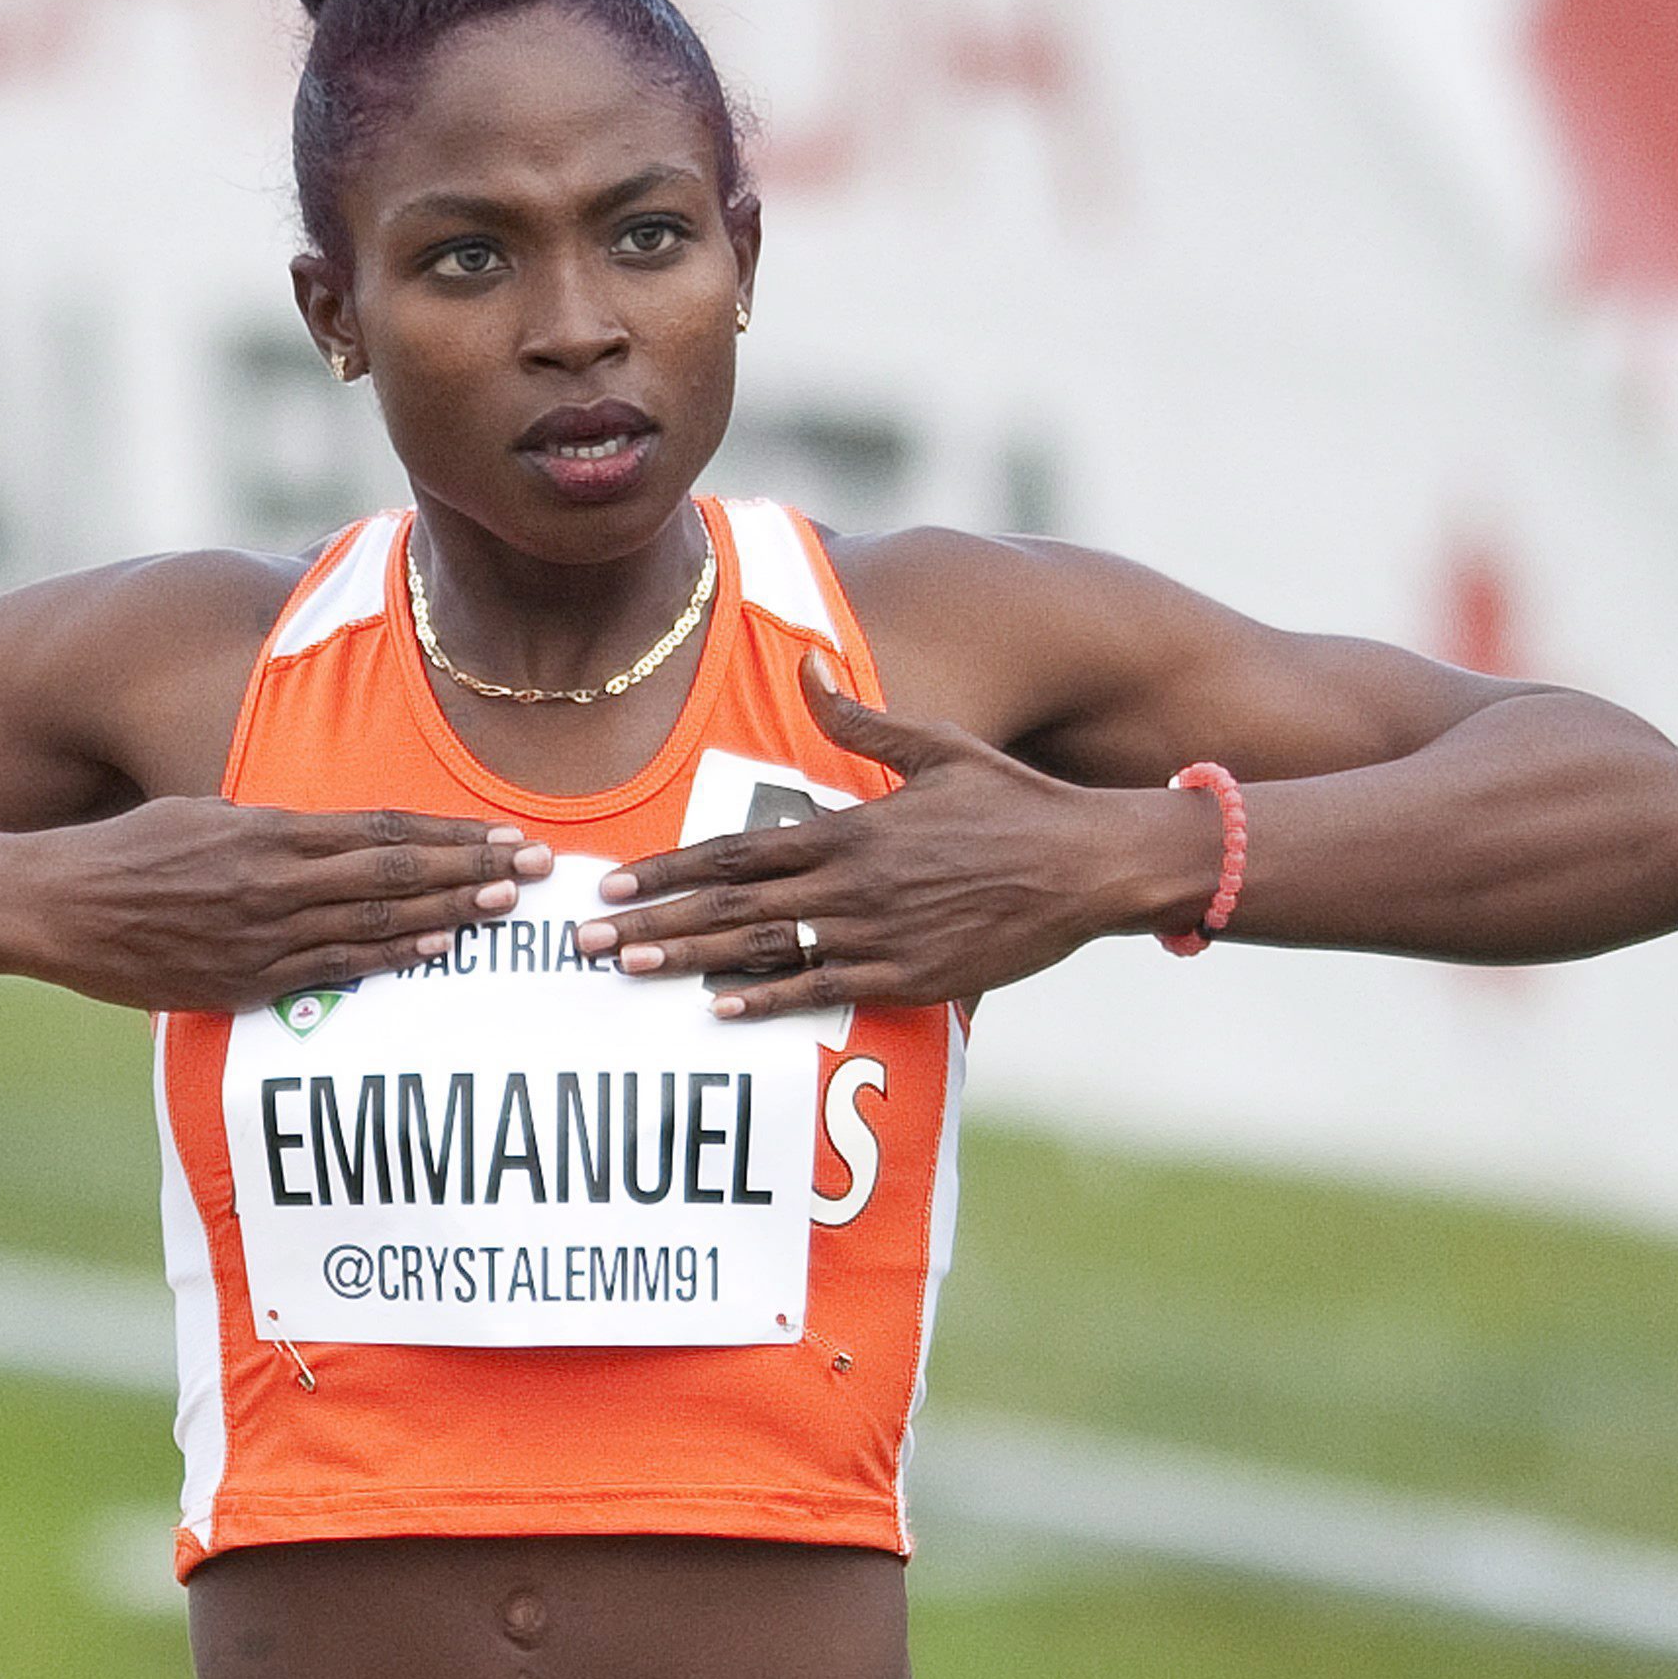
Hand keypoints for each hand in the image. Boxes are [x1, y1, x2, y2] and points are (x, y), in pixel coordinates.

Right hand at [0, 800, 552, 1013]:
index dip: (449, 836)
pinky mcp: (241, 980)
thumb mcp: (204, 814)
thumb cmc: (129, 851)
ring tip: (505, 908)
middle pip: (394, 873)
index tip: (505, 835)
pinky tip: (438, 953)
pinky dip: (391, 960)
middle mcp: (273, 877)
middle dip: (472, 871)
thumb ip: (272, 828)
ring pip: (375, 922)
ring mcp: (260, 932)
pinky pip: (332, 969)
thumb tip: (331, 837)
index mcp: (267, 827)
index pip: (381, 830)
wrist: (52, 904)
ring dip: (449, 916)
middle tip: (536, 869)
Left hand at [576, 659, 1201, 1018]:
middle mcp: (852, 883)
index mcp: (850, 828)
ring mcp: (879, 935)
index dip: (668, 870)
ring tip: (628, 973)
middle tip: (587, 943)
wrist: (1090, 863)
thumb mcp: (936, 747)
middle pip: (731, 907)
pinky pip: (825, 991)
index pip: (735, 853)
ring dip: (691, 962)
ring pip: (765, 951)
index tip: (611, 883)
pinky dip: (769, 1000)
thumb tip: (809, 669)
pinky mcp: (911, 977)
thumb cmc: (1012, 801)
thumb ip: (858, 720)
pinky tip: (718, 1009)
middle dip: (652, 923)